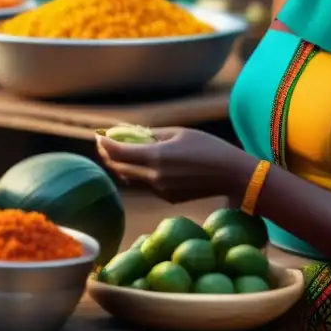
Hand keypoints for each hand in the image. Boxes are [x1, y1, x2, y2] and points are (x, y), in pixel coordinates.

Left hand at [96, 127, 255, 204]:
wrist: (232, 175)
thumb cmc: (208, 147)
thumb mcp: (179, 132)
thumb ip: (151, 134)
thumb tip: (129, 133)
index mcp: (156, 157)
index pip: (118, 153)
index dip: (104, 144)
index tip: (98, 136)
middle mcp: (154, 177)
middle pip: (119, 168)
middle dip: (108, 155)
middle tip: (103, 142)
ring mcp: (160, 190)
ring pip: (130, 178)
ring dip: (121, 165)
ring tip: (118, 150)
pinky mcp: (167, 198)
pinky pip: (145, 184)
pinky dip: (137, 173)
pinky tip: (141, 162)